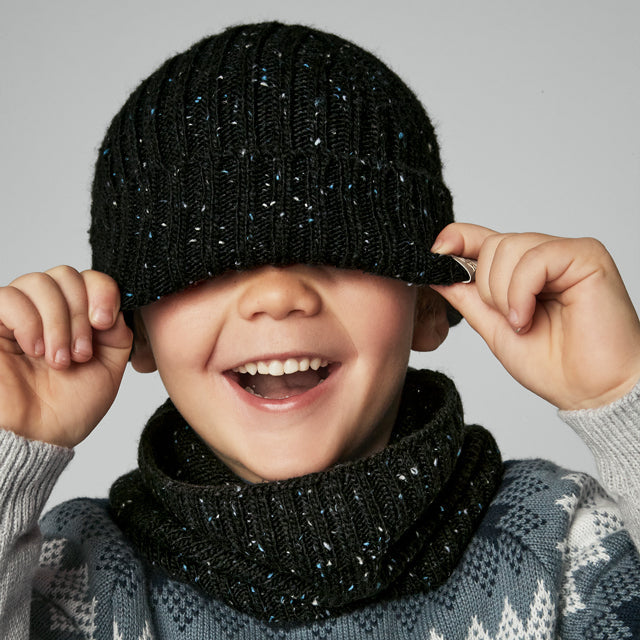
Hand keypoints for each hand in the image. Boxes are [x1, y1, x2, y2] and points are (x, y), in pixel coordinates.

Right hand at [0, 266, 131, 446]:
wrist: (36, 439)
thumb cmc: (67, 409)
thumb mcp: (109, 367)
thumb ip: (116, 332)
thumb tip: (113, 306)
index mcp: (75, 318)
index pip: (88, 279)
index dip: (102, 292)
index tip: (104, 322)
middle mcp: (45, 311)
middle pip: (65, 275)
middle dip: (79, 313)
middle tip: (80, 354)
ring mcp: (17, 316)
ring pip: (39, 282)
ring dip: (57, 323)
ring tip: (58, 360)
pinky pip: (9, 298)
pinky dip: (30, 323)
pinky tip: (35, 351)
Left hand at [431, 223, 639, 410]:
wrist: (592, 391)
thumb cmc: (553, 365)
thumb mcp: (494, 328)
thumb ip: (468, 298)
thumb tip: (436, 272)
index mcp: (521, 271)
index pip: (482, 238)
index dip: (456, 240)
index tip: (435, 254)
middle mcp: (544, 256)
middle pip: (492, 243)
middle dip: (487, 288)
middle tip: (509, 320)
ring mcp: (566, 253)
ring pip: (509, 247)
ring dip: (504, 293)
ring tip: (522, 322)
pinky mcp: (586, 256)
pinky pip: (535, 258)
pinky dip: (521, 291)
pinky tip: (528, 317)